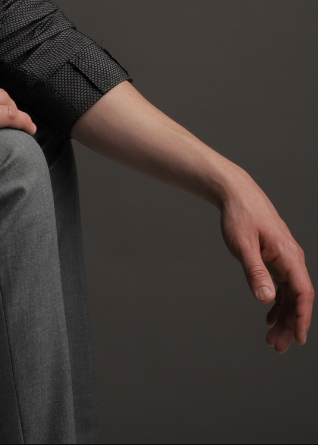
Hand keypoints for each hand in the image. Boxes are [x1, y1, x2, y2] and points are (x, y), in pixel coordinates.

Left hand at [219, 178, 312, 352]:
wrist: (236, 193)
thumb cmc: (240, 215)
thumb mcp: (242, 245)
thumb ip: (255, 271)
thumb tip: (266, 299)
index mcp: (289, 255)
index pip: (303, 293)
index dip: (301, 317)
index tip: (297, 339)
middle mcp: (291, 259)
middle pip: (297, 298)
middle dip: (289, 324)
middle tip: (276, 347)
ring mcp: (284, 259)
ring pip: (289, 294)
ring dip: (283, 316)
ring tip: (272, 338)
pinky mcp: (275, 258)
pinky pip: (282, 285)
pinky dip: (277, 302)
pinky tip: (269, 316)